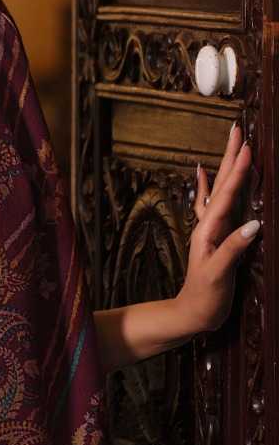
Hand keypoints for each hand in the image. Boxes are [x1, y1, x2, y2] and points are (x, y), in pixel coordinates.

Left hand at [174, 120, 261, 333]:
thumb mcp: (218, 274)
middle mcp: (208, 225)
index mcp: (210, 230)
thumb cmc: (204, 297)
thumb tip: (253, 224)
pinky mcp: (214, 238)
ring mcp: (210, 230)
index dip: (238, 170)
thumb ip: (233, 249)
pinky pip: (213, 206)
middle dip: (230, 157)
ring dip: (227, 168)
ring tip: (233, 147)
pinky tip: (204, 175)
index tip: (247, 146)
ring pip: (220, 191)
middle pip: (222, 184)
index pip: (227, 194)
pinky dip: (211, 188)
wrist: (191, 314)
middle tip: (237, 130)